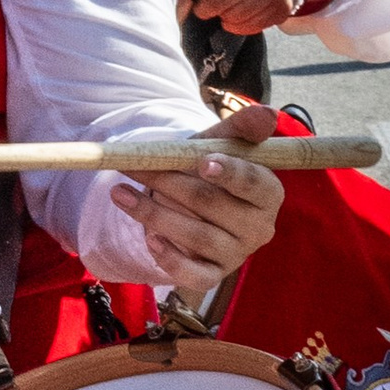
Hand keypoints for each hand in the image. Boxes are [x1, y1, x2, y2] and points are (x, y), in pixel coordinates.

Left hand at [114, 96, 282, 296]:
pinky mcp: (214, 275)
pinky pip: (193, 275)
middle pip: (212, 205)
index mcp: (268, 192)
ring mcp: (237, 254)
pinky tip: (148, 239)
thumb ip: (242, 127)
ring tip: (120, 193)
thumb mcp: (222, 143)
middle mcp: (259, 227)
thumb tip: (267, 114)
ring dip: (153, 214)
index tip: (202, 162)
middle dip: (169, 182)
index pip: (253, 183)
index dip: (229, 173)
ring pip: (196, 236)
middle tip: (135, 166)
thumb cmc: (208, 167)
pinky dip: (170, 258)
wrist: (188, 198)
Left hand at [167, 0, 303, 35]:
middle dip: (203, 8)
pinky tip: (236, 13)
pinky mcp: (282, 7)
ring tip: (223, 6)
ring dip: (221, 16)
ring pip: (233, 16)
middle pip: (219, 1)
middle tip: (203, 5)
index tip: (175, 4)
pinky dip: (236, 25)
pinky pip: (248, 27)